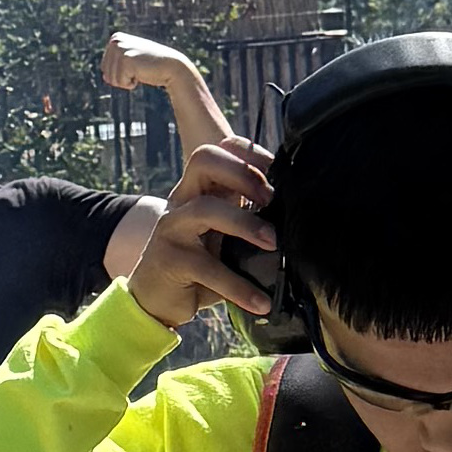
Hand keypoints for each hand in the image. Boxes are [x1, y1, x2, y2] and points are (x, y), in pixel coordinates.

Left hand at [101, 29, 225, 158]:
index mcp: (115, 39)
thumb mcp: (132, 64)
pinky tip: (142, 74)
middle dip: (122, 78)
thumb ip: (117, 68)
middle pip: (106, 72)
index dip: (119, 73)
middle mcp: (116, 41)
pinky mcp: (126, 59)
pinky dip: (130, 84)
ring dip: (126, 81)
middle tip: (139, 70)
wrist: (172, 67)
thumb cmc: (151, 66)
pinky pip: (120, 82)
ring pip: (111, 79)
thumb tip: (105, 78)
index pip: (104, 67)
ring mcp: (120, 49)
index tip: (135, 66)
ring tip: (141, 71)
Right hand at [123, 127, 285, 330]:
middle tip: (271, 200)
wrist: (156, 300)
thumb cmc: (198, 266)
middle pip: (204, 160)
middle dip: (243, 173)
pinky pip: (208, 268)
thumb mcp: (223, 237)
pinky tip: (260, 302)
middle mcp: (182, 201)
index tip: (278, 172)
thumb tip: (296, 217)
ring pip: (205, 208)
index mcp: (198, 190)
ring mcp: (172, 228)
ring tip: (273, 243)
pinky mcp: (170, 260)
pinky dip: (238, 286)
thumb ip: (247, 219)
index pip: (218, 149)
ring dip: (244, 223)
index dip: (248, 152)